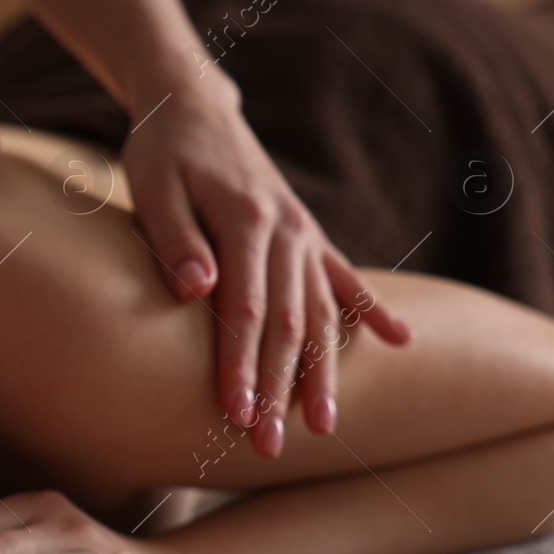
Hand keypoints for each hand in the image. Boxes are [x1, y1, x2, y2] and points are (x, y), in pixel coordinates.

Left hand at [121, 66, 412, 456]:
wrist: (195, 107)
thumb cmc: (163, 152)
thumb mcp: (152, 185)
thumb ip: (175, 239)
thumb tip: (196, 290)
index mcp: (245, 218)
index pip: (246, 307)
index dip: (242, 365)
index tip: (237, 414)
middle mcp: (286, 230)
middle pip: (289, 322)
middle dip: (282, 389)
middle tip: (271, 446)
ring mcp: (303, 233)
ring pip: (321, 312)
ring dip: (323, 373)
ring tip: (327, 428)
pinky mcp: (308, 235)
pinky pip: (346, 277)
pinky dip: (373, 311)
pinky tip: (401, 343)